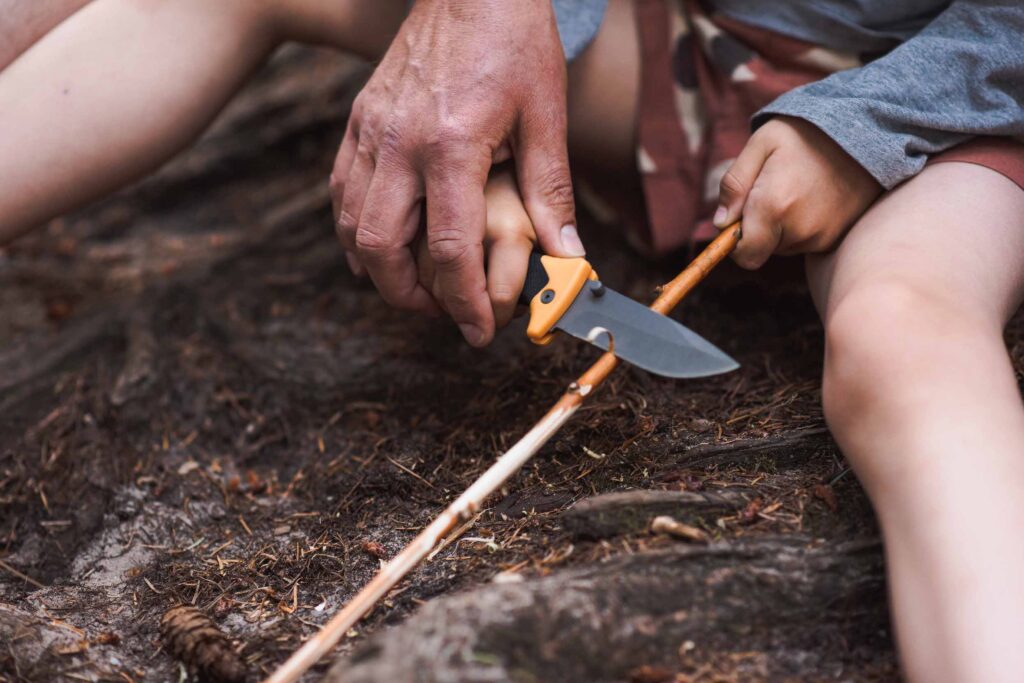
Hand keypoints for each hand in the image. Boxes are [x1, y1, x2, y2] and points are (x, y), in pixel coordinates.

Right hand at [331, 0, 584, 347]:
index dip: (464, 301)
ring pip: (352, 227)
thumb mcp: (546, 116)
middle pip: (382, 250)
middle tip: (445, 314)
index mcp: (451, 143)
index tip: (479, 331)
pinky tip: (384, 247)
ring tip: (418, 288)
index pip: (448, 247)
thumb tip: (569, 260)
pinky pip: (343, 194)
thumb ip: (550, 193)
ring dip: (380, 272)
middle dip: (411, 298)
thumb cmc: (515, 43)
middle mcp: (399, 142)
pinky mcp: (359, 121)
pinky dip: (357, 233)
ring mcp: (370, 131)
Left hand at [713, 116, 881, 268]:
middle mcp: (800, 229)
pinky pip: (809, 242)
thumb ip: (734, 184)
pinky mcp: (839, 237)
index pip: (745, 255)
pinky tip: (815, 197)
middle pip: (765, 249)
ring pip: (787, 245)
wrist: (864, 128)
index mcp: (773, 207)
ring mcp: (824, 236)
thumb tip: (721, 223)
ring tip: (799, 189)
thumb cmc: (806, 133)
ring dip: (784, 226)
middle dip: (761, 228)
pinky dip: (806, 226)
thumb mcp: (761, 145)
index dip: (736, 243)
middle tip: (775, 190)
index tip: (739, 220)